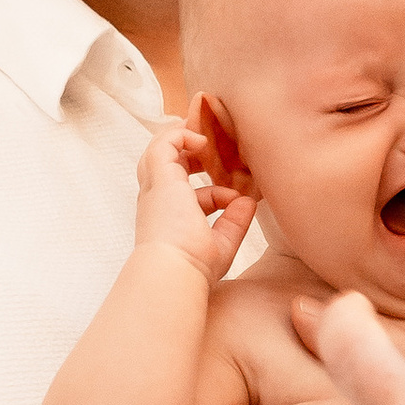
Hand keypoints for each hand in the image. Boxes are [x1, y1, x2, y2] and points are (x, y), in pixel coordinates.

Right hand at [134, 119, 255, 281]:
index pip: (187, 194)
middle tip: (209, 144)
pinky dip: (182, 135)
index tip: (237, 201)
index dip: (215, 192)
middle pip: (163, 163)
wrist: (175, 269)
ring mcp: (156, 187)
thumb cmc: (194, 265)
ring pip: (158, 149)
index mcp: (168, 217)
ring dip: (180, 136)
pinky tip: (203, 142)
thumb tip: (247, 202)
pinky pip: (164, 143)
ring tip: (205, 134)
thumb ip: (234, 222)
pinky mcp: (160, 178)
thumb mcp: (221, 243)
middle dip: (184, 150)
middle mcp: (157, 200)